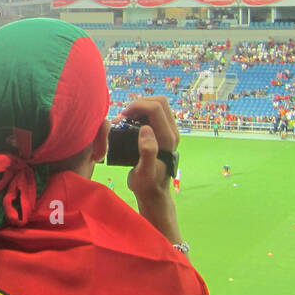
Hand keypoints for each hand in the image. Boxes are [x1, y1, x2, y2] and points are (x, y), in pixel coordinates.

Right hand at [121, 96, 181, 242]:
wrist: (154, 192)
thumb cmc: (146, 184)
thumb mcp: (144, 172)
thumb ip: (147, 151)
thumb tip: (146, 129)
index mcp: (168, 139)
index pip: (156, 109)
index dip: (137, 106)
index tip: (122, 117)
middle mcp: (172, 132)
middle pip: (160, 102)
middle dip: (139, 103)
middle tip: (123, 116)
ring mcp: (169, 132)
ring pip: (158, 106)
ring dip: (140, 107)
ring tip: (125, 119)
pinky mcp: (164, 133)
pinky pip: (155, 113)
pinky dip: (141, 112)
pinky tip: (130, 123)